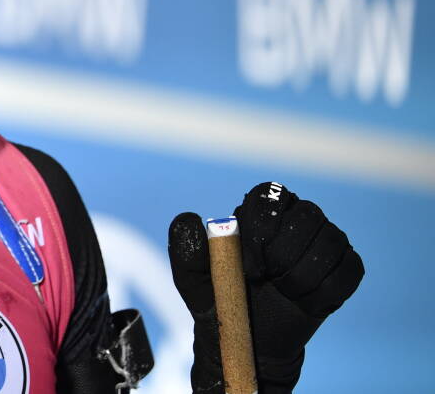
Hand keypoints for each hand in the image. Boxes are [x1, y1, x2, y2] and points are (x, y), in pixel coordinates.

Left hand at [168, 182, 363, 392]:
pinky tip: (305, 302)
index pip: (269, 195)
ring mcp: (324, 241)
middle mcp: (294, 218)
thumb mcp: (192, 279)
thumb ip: (186, 248)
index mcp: (257, 212)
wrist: (251, 340)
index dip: (263, 227)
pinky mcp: (345, 267)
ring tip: (283, 292)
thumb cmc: (220, 301)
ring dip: (304, 277)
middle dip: (285, 254)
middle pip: (307, 215)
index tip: (251, 263)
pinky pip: (350, 269)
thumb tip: (192, 218)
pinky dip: (326, 292)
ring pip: (332, 242)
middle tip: (266, 281)